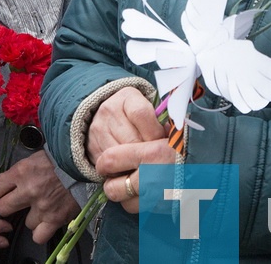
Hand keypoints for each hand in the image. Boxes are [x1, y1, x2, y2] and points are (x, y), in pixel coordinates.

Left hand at [0, 149, 79, 244]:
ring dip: (31, 218)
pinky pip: (39, 236)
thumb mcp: (32, 158)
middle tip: (14, 205)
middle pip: (2, 209)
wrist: (82, 163)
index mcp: (20, 172)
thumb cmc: (57, 158)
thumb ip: (18, 173)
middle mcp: (28, 190)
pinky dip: (41, 231)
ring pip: (25, 223)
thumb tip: (4, 185)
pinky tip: (45, 222)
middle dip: (6, 208)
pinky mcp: (55, 218)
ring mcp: (42, 206)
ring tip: (40, 208)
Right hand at [88, 87, 172, 214]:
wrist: (106, 118)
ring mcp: (98, 129)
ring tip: (148, 169)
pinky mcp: (93, 147)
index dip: (155, 132)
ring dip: (136, 166)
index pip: (141, 114)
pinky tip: (132, 172)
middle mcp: (109, 110)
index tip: (163, 142)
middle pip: (132, 140)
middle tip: (160, 162)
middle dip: (148, 154)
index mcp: (127, 97)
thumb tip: (177, 139)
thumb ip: (162, 121)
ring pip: (121, 156)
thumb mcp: (149, 111)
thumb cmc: (138, 117)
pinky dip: (123, 173)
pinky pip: (110, 167)